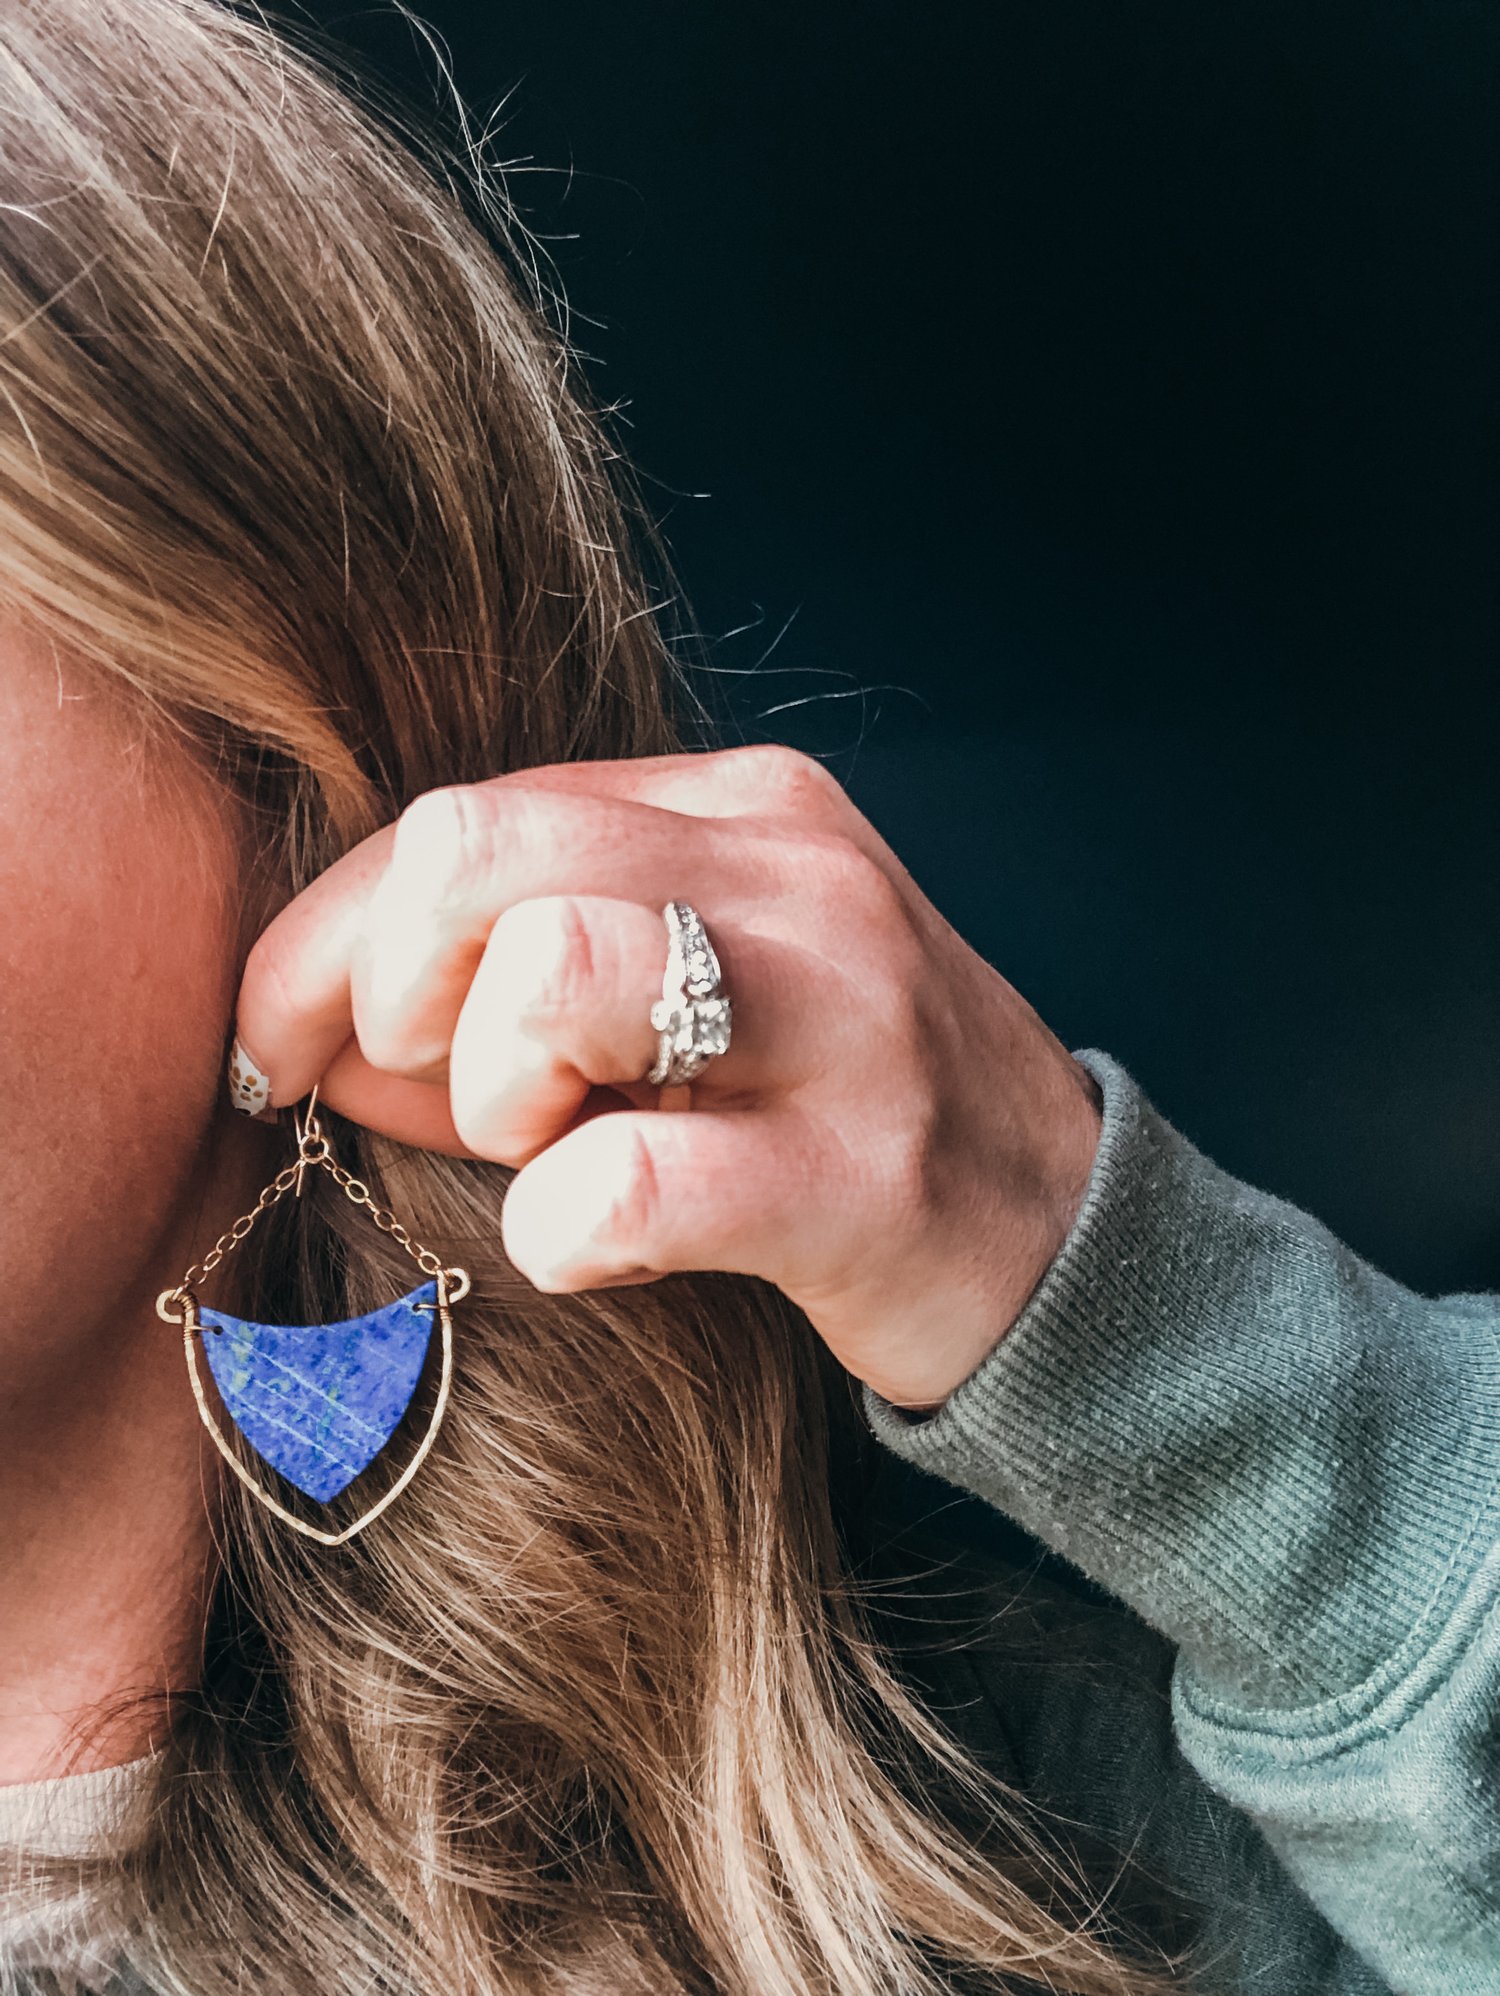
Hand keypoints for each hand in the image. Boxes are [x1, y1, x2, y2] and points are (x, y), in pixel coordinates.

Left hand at [229, 745, 1102, 1411]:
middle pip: (475, 851)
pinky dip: (563, 1230)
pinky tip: (605, 1245)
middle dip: (388, 991)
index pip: (464, 814)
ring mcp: (842, 1013)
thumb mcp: (690, 1000)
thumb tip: (309, 1033)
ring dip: (492, 1096)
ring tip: (555, 1150)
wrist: (1064, 1233)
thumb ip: (513, 983)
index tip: (277, 1041)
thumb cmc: (832, 1107)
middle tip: (433, 1096)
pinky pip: (624, 1182)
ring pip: (548, 971)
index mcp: (742, 808)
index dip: (327, 934)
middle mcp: (795, 875)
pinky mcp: (862, 1175)